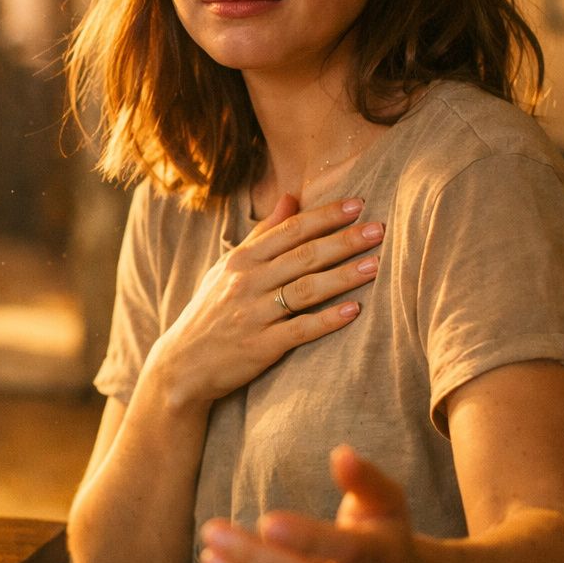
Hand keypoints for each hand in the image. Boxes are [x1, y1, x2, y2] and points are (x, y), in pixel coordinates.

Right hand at [145, 194, 381, 405]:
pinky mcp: (261, 346)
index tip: (358, 205)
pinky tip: (354, 311)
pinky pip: (300, 329)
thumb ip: (261, 235)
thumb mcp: (227, 268)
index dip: (325, 216)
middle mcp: (247, 282)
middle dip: (344, 241)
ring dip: (343, 276)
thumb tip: (290, 198)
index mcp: (241, 260)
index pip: (289, 230)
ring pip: (306, 289)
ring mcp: (254, 314)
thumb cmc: (210, 312)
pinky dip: (327, 320)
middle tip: (380, 229)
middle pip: (304, 256)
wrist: (183, 364)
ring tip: (377, 264)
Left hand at [198, 445, 426, 562]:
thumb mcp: (385, 501)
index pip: (347, 550)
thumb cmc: (385, 535)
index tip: (264, 519)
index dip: (305, 537)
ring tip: (211, 559)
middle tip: (212, 532)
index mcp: (386, 558)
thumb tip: (341, 454)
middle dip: (252, 559)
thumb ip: (363, 478)